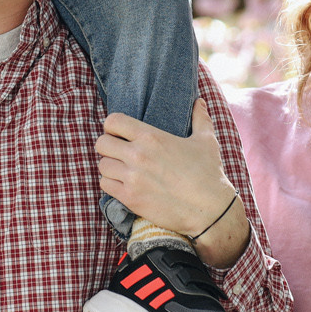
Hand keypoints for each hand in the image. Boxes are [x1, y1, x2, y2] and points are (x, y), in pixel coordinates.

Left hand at [96, 101, 244, 264]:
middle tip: (118, 152)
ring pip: (102, 165)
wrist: (209, 209)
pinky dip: (111, 184)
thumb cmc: (209, 173)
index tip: (119, 133)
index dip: (112, 126)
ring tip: (121, 169)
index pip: (113, 122)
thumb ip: (200, 118)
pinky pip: (105, 185)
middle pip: (101, 143)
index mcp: (151, 137)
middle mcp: (137, 155)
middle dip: (108, 145)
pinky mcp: (130, 198)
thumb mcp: (206, 140)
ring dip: (110, 166)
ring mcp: (132, 178)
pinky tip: (123, 184)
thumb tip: (200, 101)